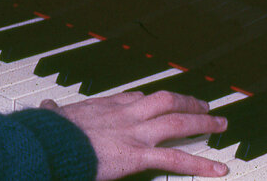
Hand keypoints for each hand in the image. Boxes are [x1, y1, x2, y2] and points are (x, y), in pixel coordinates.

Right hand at [41, 90, 229, 180]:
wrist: (47, 142)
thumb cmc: (47, 133)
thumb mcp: (51, 117)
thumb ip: (53, 111)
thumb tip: (45, 105)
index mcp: (106, 106)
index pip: (137, 97)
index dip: (152, 100)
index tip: (161, 102)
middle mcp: (126, 115)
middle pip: (166, 101)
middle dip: (188, 103)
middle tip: (205, 107)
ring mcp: (135, 133)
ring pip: (178, 123)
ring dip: (203, 123)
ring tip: (221, 125)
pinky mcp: (137, 155)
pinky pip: (175, 159)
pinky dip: (200, 165)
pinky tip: (217, 170)